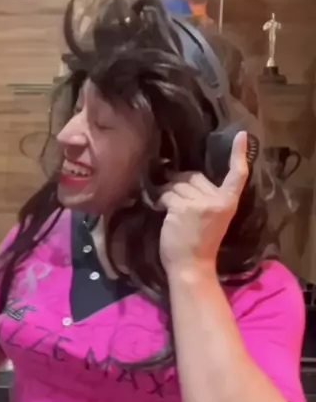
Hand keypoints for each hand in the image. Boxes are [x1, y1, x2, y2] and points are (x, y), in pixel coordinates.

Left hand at [159, 132, 248, 277]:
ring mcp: (199, 203)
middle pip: (194, 176)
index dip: (239, 155)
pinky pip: (166, 194)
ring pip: (177, 184)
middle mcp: (216, 200)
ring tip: (167, 206)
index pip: (237, 176)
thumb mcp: (212, 217)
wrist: (192, 266)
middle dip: (180, 182)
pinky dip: (160, 200)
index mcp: (228, 203)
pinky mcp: (181, 208)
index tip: (242, 135)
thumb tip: (183, 176)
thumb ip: (206, 197)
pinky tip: (161, 210)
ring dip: (167, 192)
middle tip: (174, 198)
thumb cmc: (200, 243)